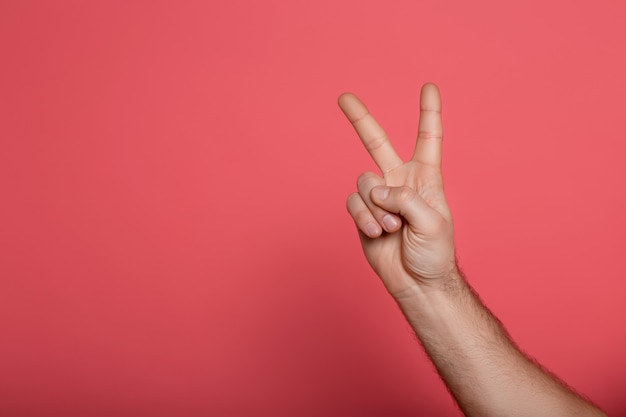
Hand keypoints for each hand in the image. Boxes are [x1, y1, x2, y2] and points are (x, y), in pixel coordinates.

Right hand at [339, 83, 456, 297]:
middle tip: (344, 97)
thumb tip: (376, 190)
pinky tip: (376, 232)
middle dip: (360, 120)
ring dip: (376, 206)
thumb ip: (405, 198)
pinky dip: (364, 217)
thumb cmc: (434, 254)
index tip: (429, 86)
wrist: (417, 282)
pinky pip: (353, 203)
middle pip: (377, 143)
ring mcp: (378, 198)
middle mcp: (399, 181)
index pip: (428, 138)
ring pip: (363, 181)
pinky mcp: (362, 214)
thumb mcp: (432, 222)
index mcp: (425, 177)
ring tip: (391, 228)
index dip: (428, 112)